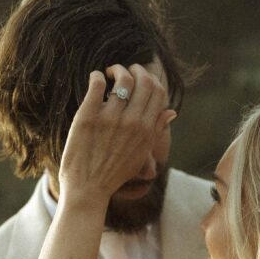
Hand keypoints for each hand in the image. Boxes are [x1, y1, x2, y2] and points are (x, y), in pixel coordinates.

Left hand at [58, 63, 174, 206]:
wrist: (87, 190)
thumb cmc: (114, 174)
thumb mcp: (140, 155)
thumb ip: (155, 131)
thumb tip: (172, 112)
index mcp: (146, 131)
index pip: (158, 91)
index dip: (150, 79)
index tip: (139, 79)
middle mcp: (132, 123)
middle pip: (143, 80)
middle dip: (135, 69)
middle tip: (123, 71)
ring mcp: (110, 119)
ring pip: (122, 77)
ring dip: (116, 69)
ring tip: (108, 75)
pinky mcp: (88, 117)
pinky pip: (97, 83)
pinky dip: (97, 76)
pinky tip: (95, 80)